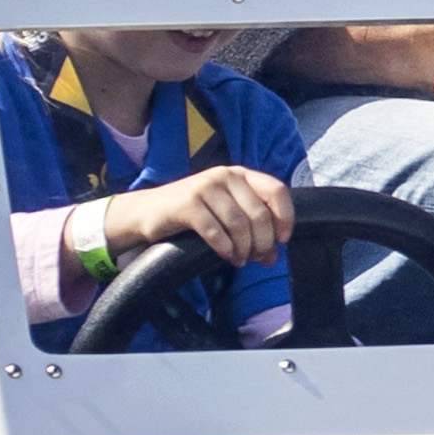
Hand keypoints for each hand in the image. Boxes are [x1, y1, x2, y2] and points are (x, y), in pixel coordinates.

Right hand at [103, 165, 293, 271]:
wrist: (148, 211)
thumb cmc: (193, 214)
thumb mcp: (226, 214)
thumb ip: (251, 229)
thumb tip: (273, 257)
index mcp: (240, 175)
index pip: (276, 190)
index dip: (285, 217)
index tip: (282, 240)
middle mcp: (225, 175)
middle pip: (260, 213)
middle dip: (263, 242)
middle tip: (256, 258)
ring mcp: (205, 187)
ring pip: (239, 224)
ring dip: (244, 248)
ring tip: (240, 260)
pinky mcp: (187, 204)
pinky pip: (216, 231)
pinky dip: (225, 248)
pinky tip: (226, 256)